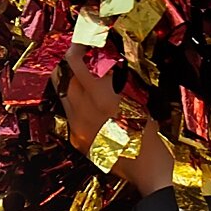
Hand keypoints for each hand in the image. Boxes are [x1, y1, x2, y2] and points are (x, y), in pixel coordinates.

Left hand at [58, 47, 174, 196]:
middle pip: (61, 76)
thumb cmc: (149, 134)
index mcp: (99, 96)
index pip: (74, 61)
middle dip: (67, 63)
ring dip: (70, 82)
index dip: (76, 46)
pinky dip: (76, 103)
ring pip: (62, 95)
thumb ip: (116, 80)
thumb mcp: (137, 99)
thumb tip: (105, 61)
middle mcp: (82, 110)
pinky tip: (89, 103)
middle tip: (78, 55)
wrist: (146, 170)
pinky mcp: (77, 140)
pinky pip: (70, 114)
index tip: (82, 39)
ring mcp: (76, 126)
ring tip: (84, 78)